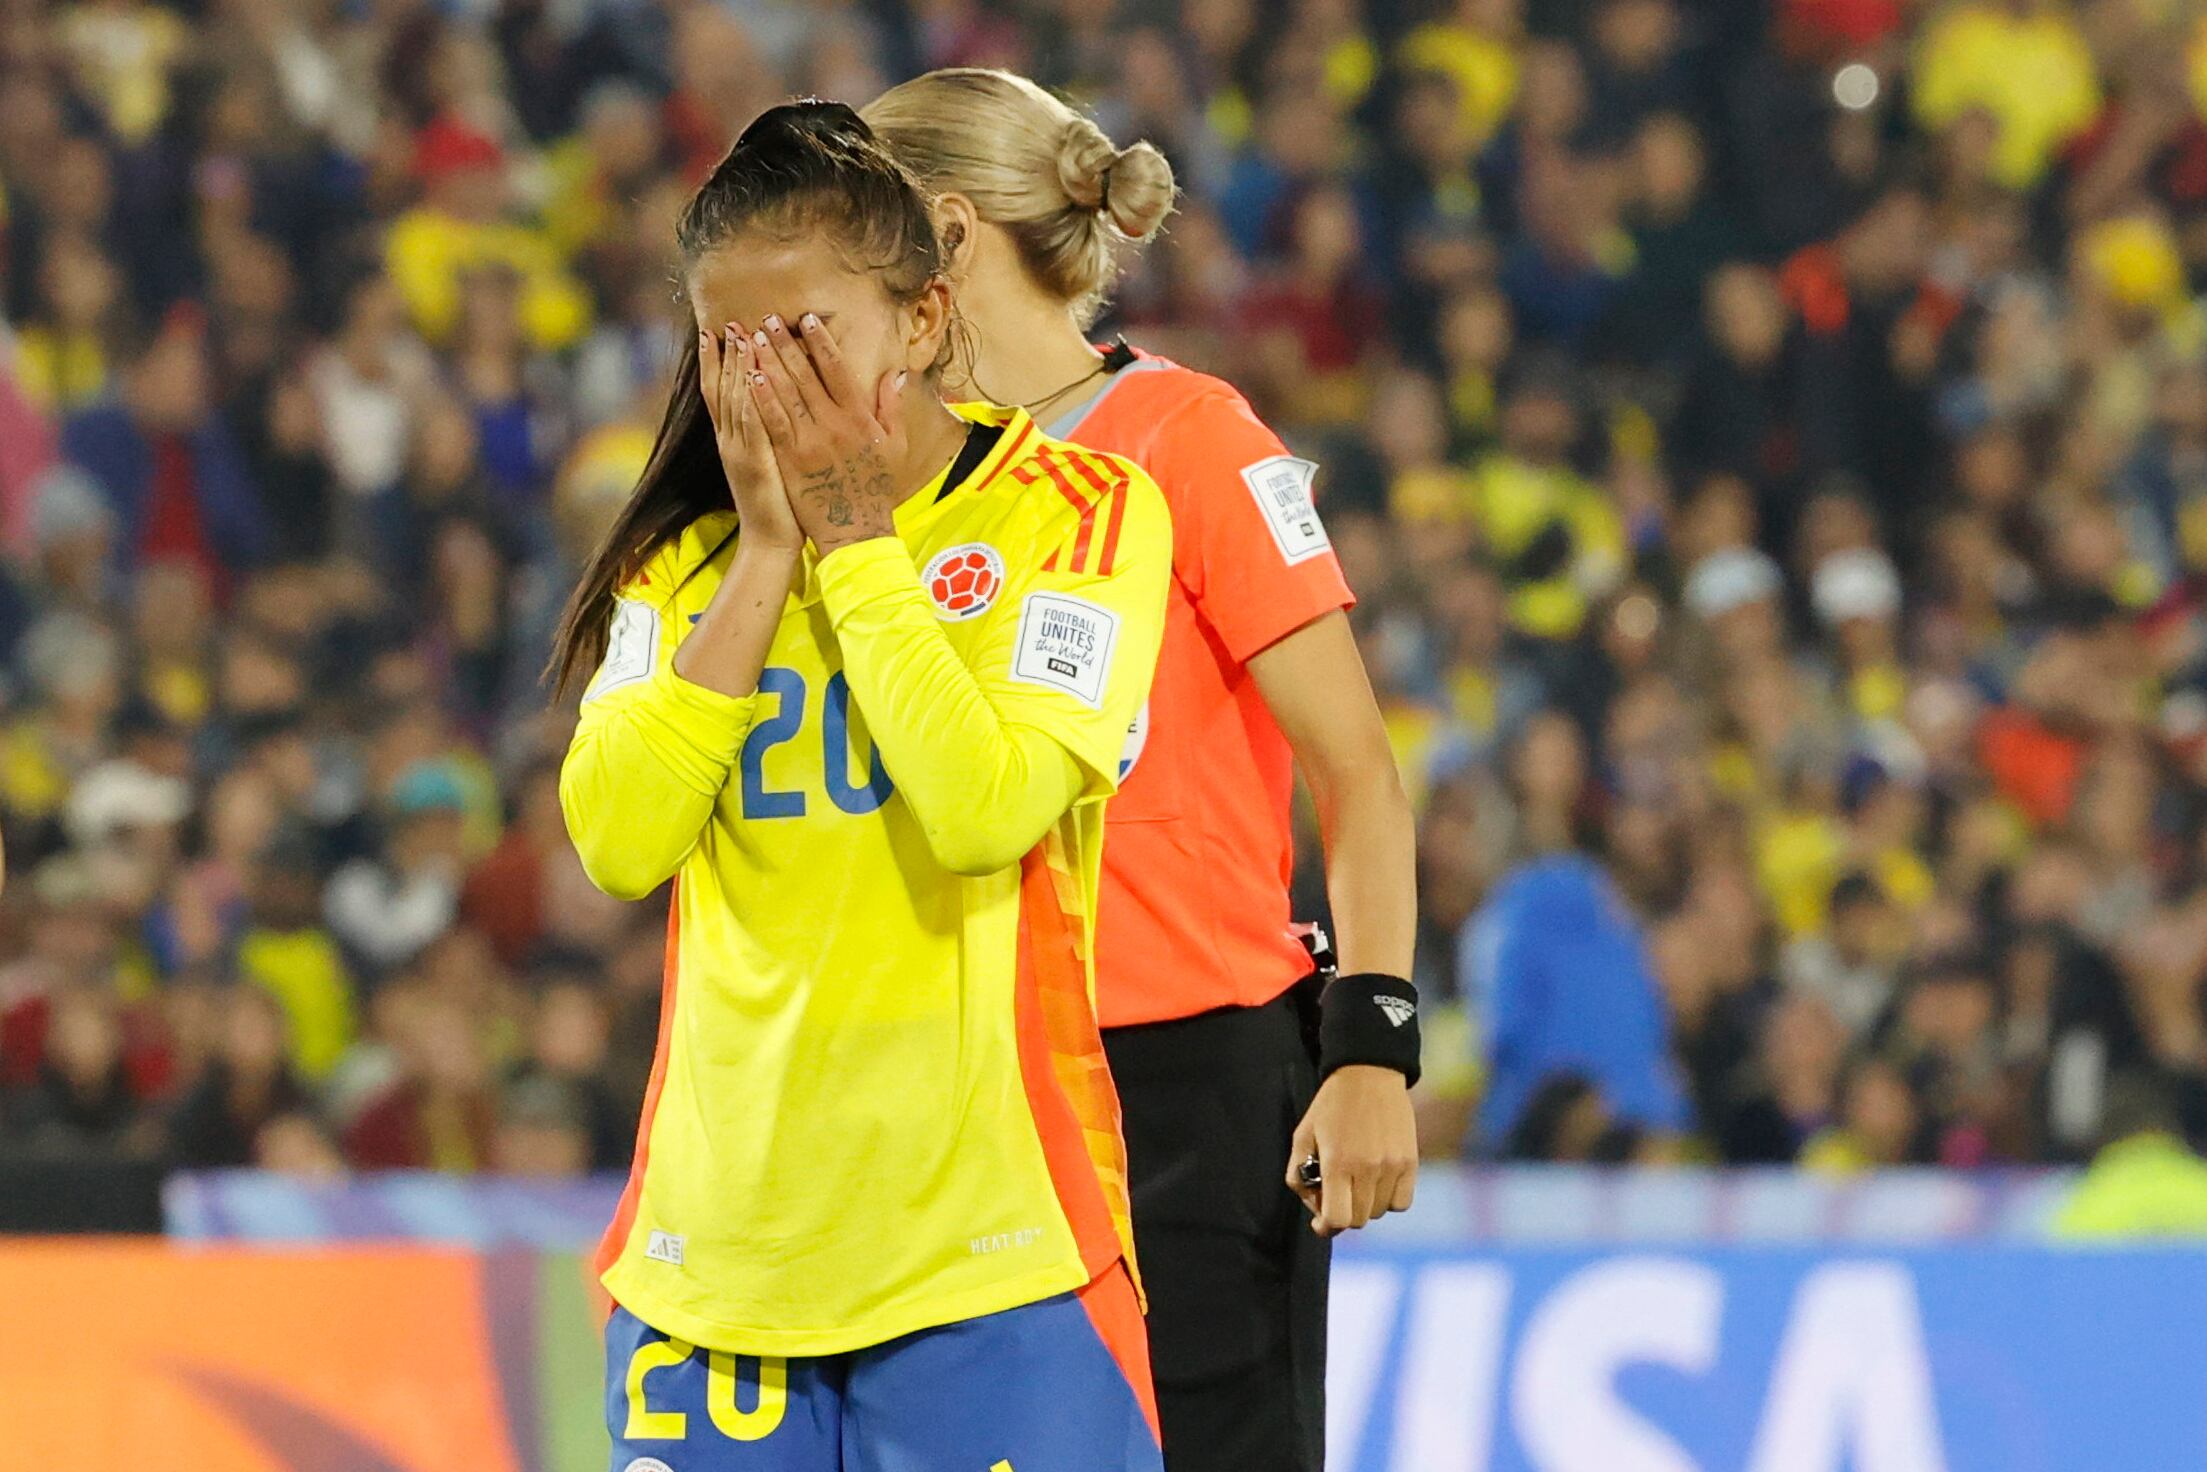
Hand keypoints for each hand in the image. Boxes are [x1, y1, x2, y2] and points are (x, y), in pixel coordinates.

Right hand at [701, 324, 802, 553]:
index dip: (717, 361)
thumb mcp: (768, 463)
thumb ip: (766, 433)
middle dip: (726, 354)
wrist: (770, 544)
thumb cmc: (778, 506)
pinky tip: (752, 376)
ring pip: (736, 400)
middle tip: (727, 321)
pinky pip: (752, 424)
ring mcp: (740, 451)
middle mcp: (730, 441)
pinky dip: (750, 399)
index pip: (720, 392)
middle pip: (723, 389)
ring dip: (737, 366)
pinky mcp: (756, 463)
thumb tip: (772, 407)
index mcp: (733, 440)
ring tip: (740, 335)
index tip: (716, 330)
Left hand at [746, 312, 907, 553]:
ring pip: (785, 393)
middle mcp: (834, 424)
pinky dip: (762, 398)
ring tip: (753, 338)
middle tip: (767, 320)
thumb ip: (891, 407)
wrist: (856, 530)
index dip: (821, 341)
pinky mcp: (790, 459)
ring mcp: (809, 441)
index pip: (837, 369)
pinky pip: (773, 422)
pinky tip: (750, 377)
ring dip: (768, 362)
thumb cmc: (876, 489)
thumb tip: (895, 373)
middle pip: (805, 375)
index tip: (806, 319)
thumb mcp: (894, 446)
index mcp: (859, 417)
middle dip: (785, 344)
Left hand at [1287, 1064, 1418, 1236]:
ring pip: (1378, 1212)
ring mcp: (1392, 1166)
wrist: (1369, 1075)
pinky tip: (1377, 1182)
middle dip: (1343, 1214)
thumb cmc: (1330, 1107)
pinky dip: (1388, 1200)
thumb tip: (1315, 1210)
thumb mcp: (1302, 1136)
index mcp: (1337, 1162)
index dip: (1327, 1226)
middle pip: (1358, 1220)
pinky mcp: (1410, 1162)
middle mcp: (1367, 1168)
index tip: (1321, 1222)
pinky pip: (1401, 1203)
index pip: (1338, 1219)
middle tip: (1337, 1196)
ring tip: (1356, 1182)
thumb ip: (1299, 1176)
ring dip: (1364, 1206)